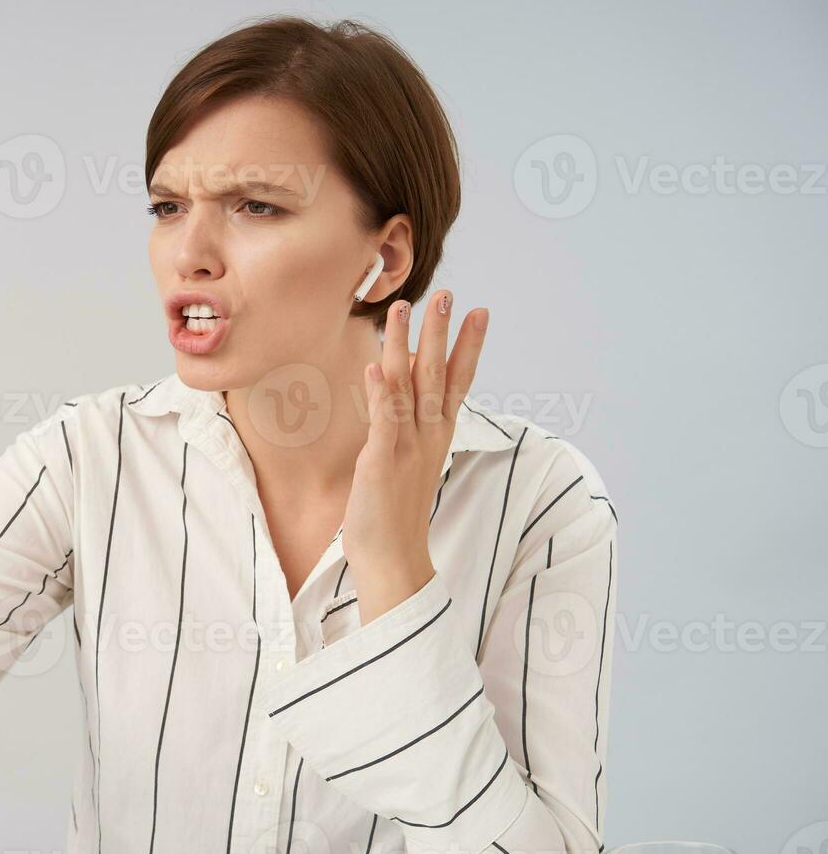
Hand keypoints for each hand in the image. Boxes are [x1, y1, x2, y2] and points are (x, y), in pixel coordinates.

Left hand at [341, 292, 487, 624]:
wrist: (394, 560)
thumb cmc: (394, 513)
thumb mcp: (404, 461)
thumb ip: (406, 426)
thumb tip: (400, 394)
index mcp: (437, 435)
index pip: (458, 381)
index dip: (469, 346)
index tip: (480, 311)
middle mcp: (429, 436)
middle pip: (439, 374)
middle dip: (442, 332)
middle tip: (449, 294)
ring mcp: (408, 446)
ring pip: (410, 386)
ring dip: (406, 345)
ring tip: (403, 308)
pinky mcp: (384, 460)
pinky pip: (385, 419)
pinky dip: (381, 391)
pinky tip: (375, 364)